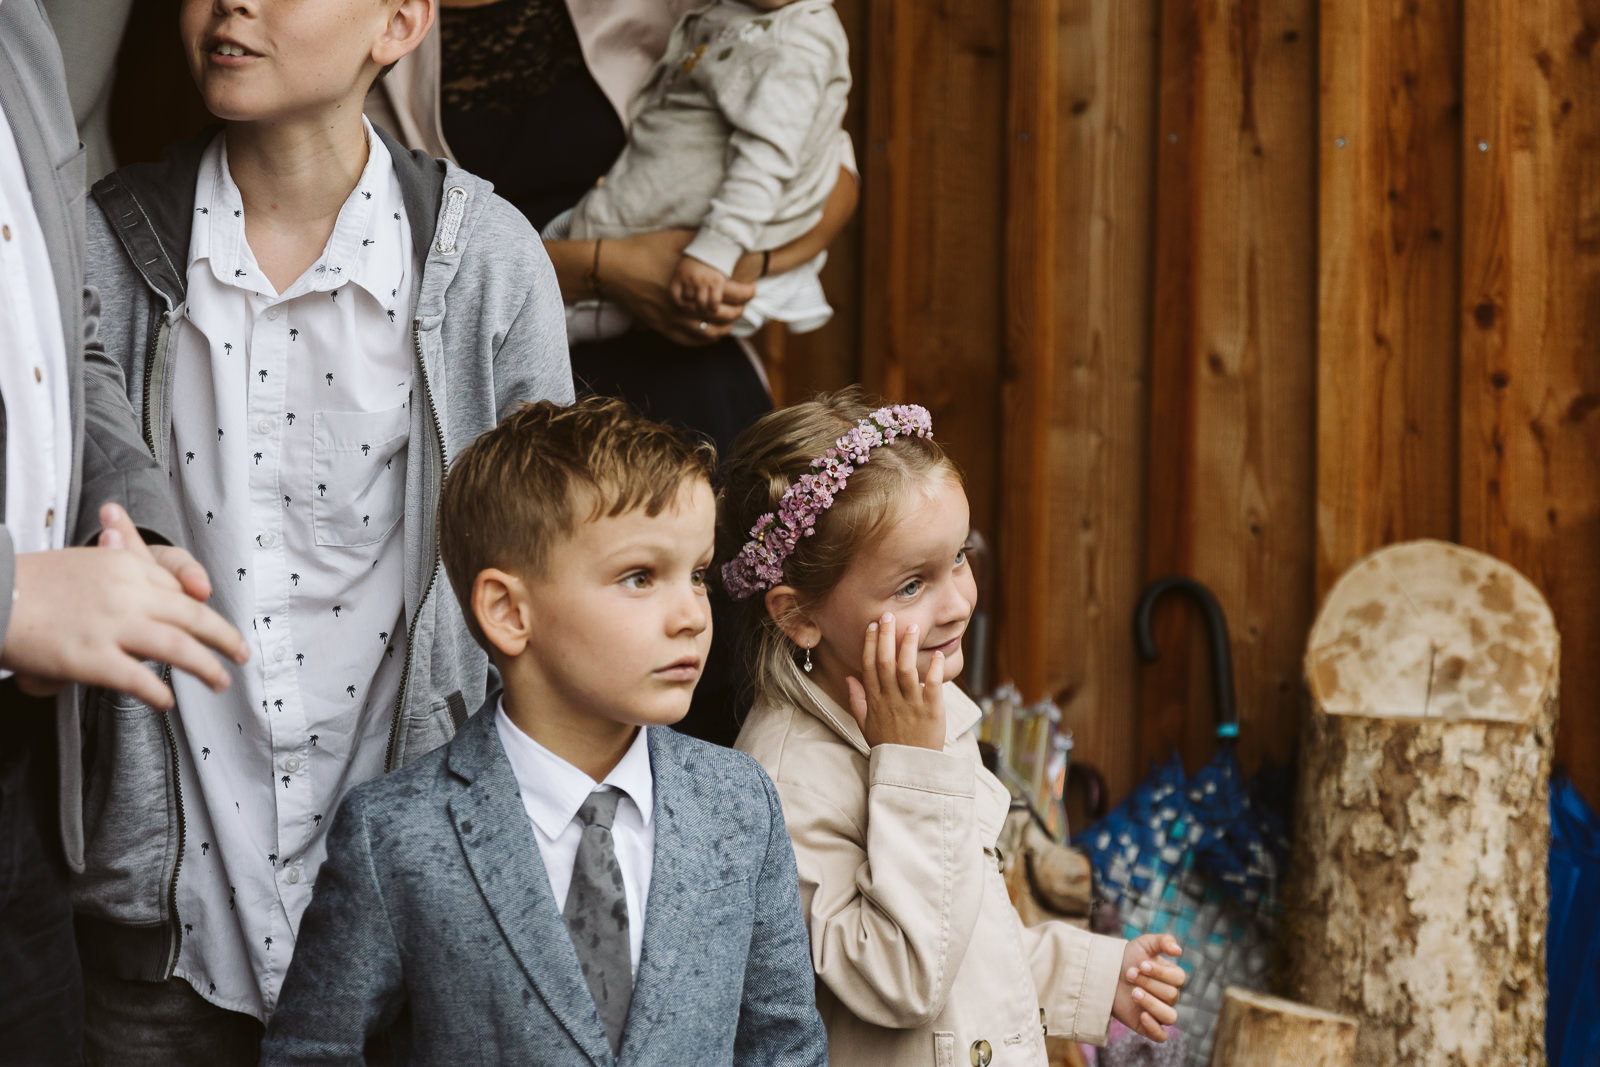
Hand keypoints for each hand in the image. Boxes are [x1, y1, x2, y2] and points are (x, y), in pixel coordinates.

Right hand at [2, 505, 248, 708]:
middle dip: (224, 639)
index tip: (218, 627)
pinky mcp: (91, 659)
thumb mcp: (90, 563)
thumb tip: (170, 587)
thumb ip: (130, 571)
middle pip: (193, 618)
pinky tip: (168, 701)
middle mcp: (127, 594)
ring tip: (220, 682)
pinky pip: (140, 680)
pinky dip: (160, 693)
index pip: (179, 590)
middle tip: (242, 655)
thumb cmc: (34, 583)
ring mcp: (111, 627)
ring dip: (207, 668)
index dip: (204, 611)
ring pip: (179, 649)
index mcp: (127, 566)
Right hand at [595, 231, 756, 345]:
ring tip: (730, 318)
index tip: (752, 288)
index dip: (748, 292)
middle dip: (740, 309)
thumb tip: (723, 236)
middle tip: (743, 302)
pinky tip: (711, 333)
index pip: (734, 294)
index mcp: (695, 284)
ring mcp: (674, 320)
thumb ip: (702, 241)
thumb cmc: (645, 249)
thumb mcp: (677, 239)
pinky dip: (705, 339)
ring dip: (725, 327)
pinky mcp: (663, 328)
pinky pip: (690, 341)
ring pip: (710, 333)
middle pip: (725, 315)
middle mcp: (688, 307)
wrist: (613, 268)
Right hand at [844, 612, 945, 749]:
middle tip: (890, 615)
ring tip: (913, 627)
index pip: (869, 667)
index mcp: (875, 701)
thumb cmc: (888, 746)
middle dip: (886, 637)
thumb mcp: (865, 725)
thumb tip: (849, 679)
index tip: (873, 626)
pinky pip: (931, 686)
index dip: (870, 645)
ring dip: (908, 647)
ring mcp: (911, 705)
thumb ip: (857, 701)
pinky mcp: (931, 711)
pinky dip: (934, 670)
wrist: (909, 769)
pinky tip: (938, 654)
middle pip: (885, 663)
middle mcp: (891, 700)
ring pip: (906, 670)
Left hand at [1111, 934, 1184, 1040]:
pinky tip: (1141, 1015)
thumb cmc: (1126, 958)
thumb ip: (1163, 941)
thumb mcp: (1143, 944)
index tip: (1141, 965)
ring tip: (1134, 993)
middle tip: (1129, 974)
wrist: (1104, 972)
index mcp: (1171, 977)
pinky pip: (1161, 1036)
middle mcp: (1168, 996)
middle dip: (1148, 983)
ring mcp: (1158, 1012)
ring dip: (1152, 1004)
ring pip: (1170, 1017)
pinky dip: (1154, 1028)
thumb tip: (1178, 950)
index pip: (1178, 978)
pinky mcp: (1146, 1026)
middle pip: (1171, 995)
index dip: (1161, 972)